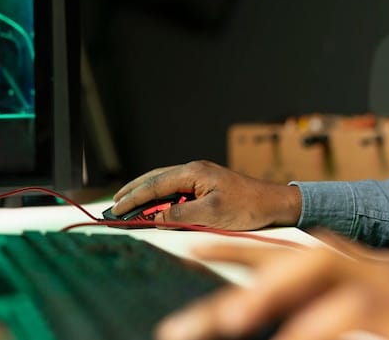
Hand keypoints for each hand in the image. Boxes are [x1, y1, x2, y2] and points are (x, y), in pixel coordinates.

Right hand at [111, 160, 301, 229]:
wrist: (273, 202)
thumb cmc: (247, 206)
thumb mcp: (211, 215)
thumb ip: (180, 216)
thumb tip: (155, 218)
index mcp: (193, 172)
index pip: (155, 185)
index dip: (134, 198)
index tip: (116, 209)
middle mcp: (194, 170)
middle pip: (155, 179)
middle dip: (133, 191)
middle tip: (114, 204)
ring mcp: (200, 176)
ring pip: (164, 182)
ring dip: (146, 193)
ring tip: (128, 203)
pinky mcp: (205, 184)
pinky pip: (176, 189)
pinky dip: (160, 196)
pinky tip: (155, 205)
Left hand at [155, 231, 388, 339]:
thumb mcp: (358, 301)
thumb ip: (312, 305)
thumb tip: (267, 320)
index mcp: (331, 259)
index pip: (268, 249)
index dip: (224, 249)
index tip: (184, 254)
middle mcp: (345, 259)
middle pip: (276, 262)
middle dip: (227, 286)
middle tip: (180, 325)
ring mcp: (371, 276)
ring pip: (310, 271)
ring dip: (265, 293)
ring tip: (226, 320)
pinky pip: (350, 311)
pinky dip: (316, 326)